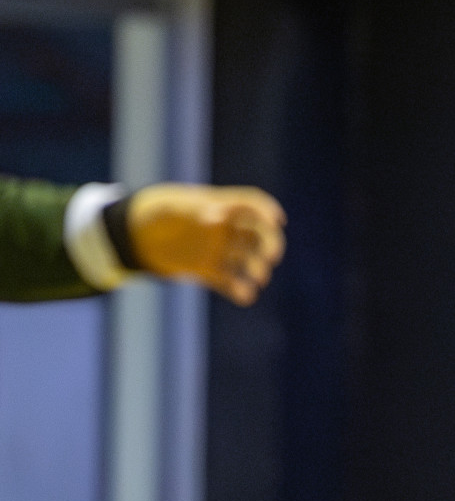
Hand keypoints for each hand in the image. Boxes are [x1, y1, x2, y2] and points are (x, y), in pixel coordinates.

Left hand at [127, 184, 286, 305]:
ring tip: (258, 278)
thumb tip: (215, 218)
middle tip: (271, 257)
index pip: (252, 204)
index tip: (278, 221)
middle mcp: (224, 229)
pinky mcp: (207, 271)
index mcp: (219, 207)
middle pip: (258, 234)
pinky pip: (229, 282)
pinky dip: (240, 290)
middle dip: (270, 244)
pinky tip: (245, 296)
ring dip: (257, 268)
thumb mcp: (171, 208)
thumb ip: (195, 210)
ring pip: (247, 259)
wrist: (130, 236)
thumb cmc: (153, 213)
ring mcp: (217, 250)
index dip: (268, 210)